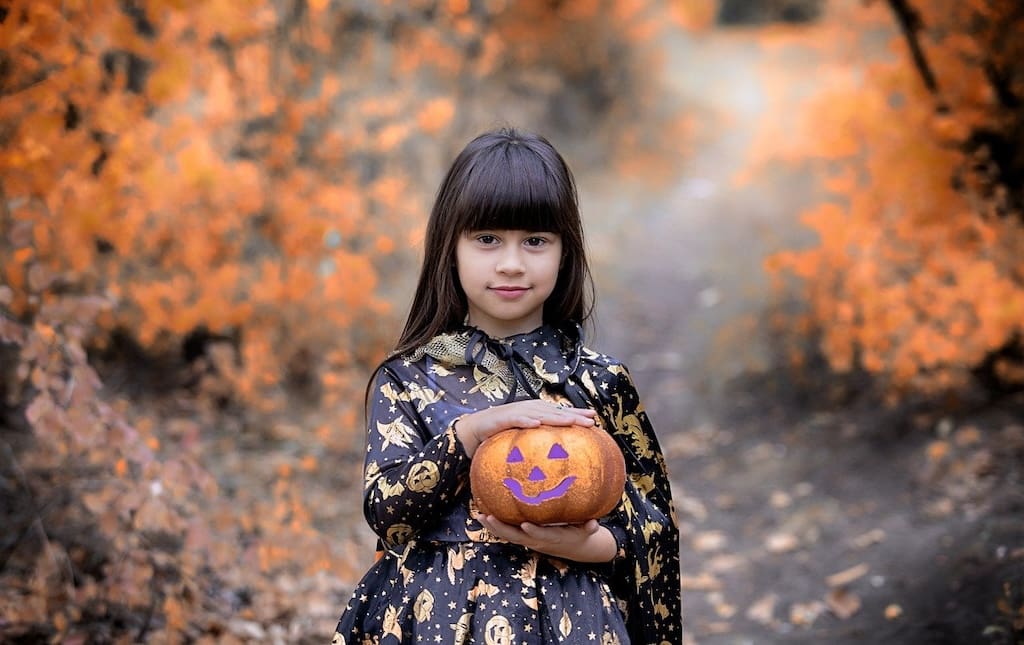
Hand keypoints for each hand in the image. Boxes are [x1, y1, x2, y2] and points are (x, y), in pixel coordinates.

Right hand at [455, 399, 595, 456]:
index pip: (559, 413)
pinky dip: (525, 421)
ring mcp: (515, 413)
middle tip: (591, 421)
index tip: (594, 419)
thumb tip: (554, 463)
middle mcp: (528, 410)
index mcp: (535, 414)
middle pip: (554, 412)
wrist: (473, 430)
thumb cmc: (499, 436)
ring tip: (570, 421)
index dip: (576, 414)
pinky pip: (515, 420)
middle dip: (573, 415)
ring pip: (539, 413)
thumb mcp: (522, 442)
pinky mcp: (501, 418)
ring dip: (555, 416)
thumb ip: (536, 448)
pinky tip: (535, 424)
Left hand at [474, 514, 616, 562]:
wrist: (576, 548)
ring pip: (509, 536)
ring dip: (494, 527)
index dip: (534, 532)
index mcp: (553, 538)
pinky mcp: (525, 538)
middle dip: (502, 528)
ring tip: (479, 516)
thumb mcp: (588, 532)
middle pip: (517, 537)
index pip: (542, 536)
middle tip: (489, 518)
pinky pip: (508, 533)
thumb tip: (594, 522)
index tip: (524, 525)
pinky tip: (483, 516)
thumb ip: (589, 527)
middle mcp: (538, 541)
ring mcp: (530, 541)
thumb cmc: (581, 534)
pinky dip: (496, 526)